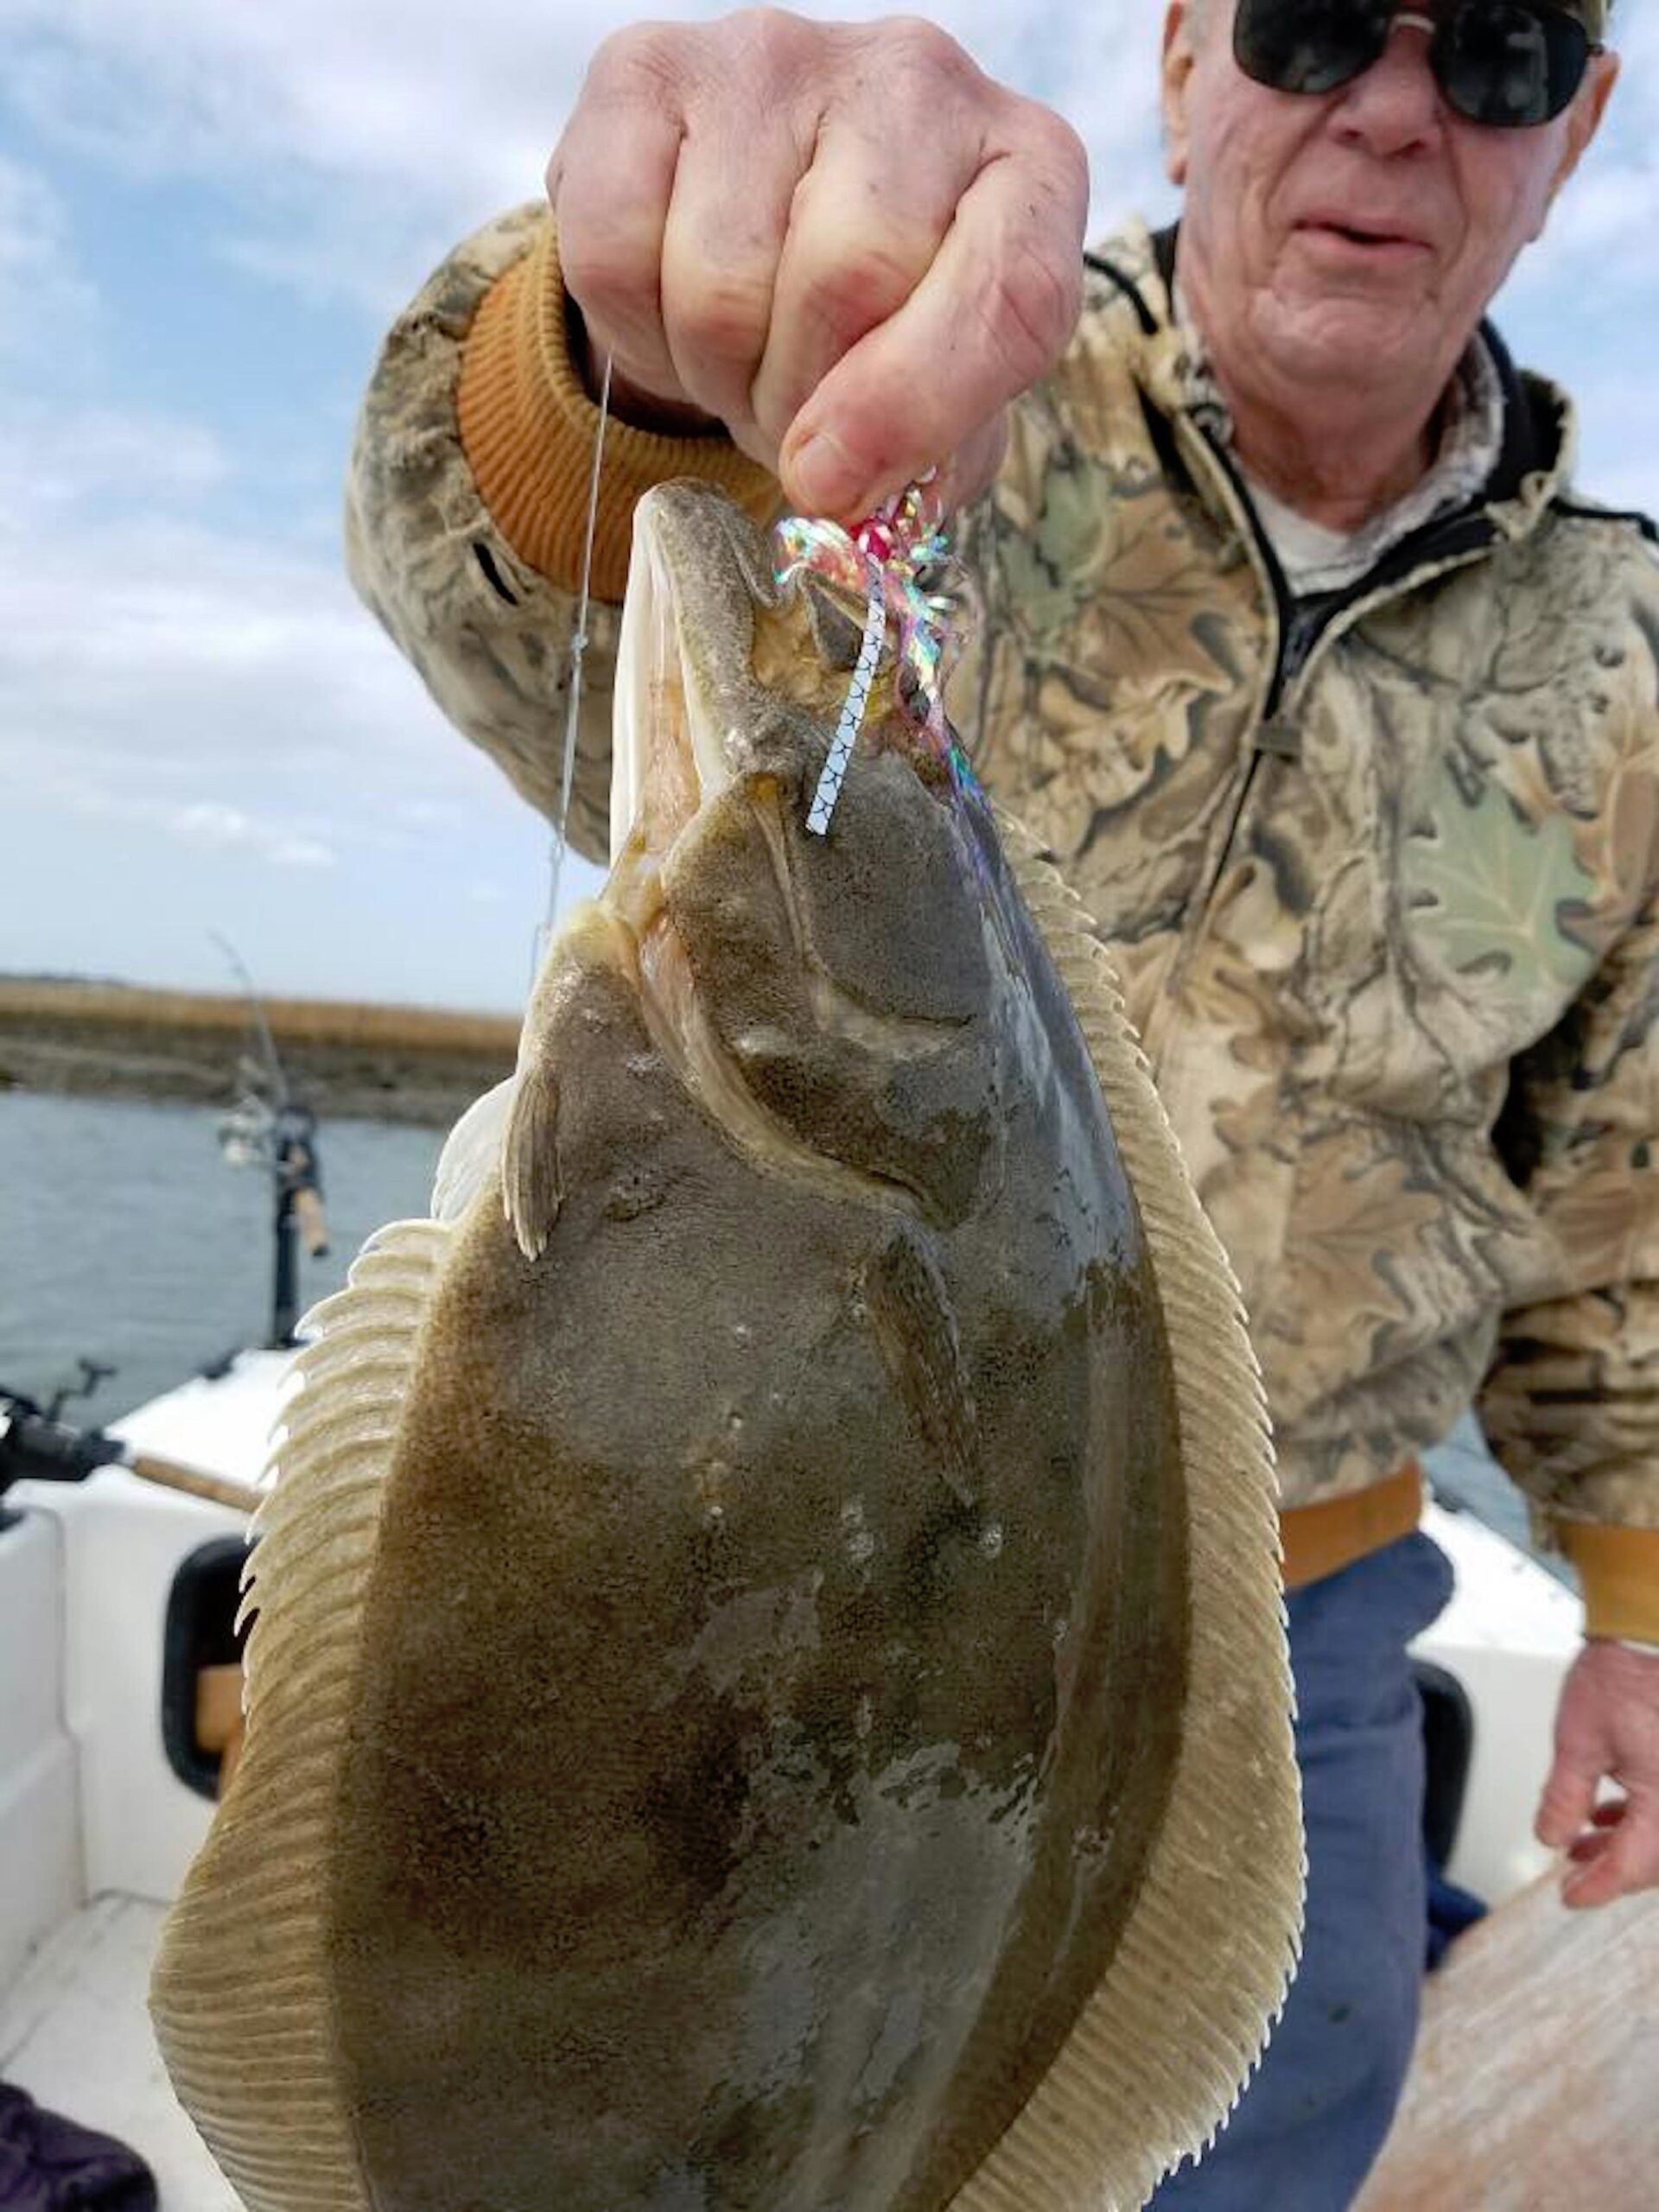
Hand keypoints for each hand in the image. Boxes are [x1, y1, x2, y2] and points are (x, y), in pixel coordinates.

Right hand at [547, 8, 1088, 519]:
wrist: (755, 231)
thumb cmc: (872, 332)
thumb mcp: (936, 411)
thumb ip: (919, 465)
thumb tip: (837, 502)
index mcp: (1027, 170)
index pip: (1011, 292)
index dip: (920, 408)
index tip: (834, 488)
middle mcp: (916, 81)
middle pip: (850, 280)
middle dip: (799, 399)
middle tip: (788, 421)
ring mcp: (776, 58)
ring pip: (722, 282)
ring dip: (715, 373)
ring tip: (739, 360)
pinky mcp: (644, 70)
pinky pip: (616, 253)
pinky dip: (632, 330)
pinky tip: (668, 308)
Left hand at [1534, 1640, 1658, 1907]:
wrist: (1649, 1635)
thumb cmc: (1623, 1676)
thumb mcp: (1578, 1741)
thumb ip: (1564, 1797)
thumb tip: (1551, 1837)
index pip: (1634, 1865)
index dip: (1598, 1886)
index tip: (1569, 1896)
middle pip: (1655, 1859)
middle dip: (1613, 1869)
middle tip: (1574, 1874)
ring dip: (1624, 1845)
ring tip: (1579, 1843)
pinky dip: (1639, 1820)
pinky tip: (1605, 1815)